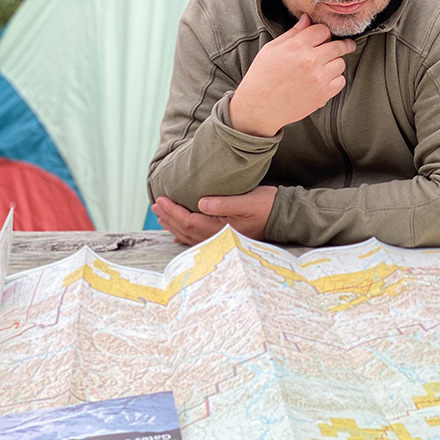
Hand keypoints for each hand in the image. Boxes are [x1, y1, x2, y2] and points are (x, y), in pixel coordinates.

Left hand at [151, 186, 277, 244]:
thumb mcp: (247, 200)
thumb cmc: (267, 205)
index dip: (173, 211)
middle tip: (156, 205)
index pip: (189, 221)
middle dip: (169, 217)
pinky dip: (185, 235)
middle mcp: (218, 237)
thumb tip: (200, 202)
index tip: (161, 200)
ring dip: (174, 225)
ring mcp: (221, 239)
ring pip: (190, 235)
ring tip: (161, 216)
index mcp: (221, 228)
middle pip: (186, 230)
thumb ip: (223, 203)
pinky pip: (199, 239)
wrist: (283, 216)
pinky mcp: (225, 237)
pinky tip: (177, 234)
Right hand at [229, 13, 355, 136]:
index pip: (323, 30)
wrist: (259, 107)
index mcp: (296, 46)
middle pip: (338, 46)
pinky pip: (341, 81)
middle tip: (346, 46)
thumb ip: (293, 33)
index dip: (324, 33)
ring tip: (325, 67)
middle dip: (342, 45)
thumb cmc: (262, 76)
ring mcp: (318, 78)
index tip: (325, 37)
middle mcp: (310, 60)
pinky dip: (335, 80)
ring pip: (341, 63)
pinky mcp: (322, 94)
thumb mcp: (272, 49)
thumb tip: (307, 18)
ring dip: (335, 64)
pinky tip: (325, 80)